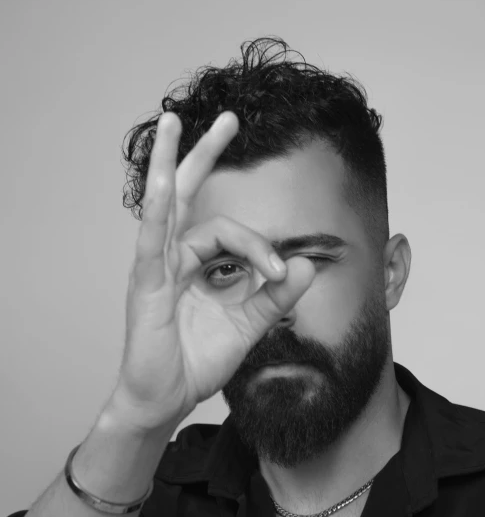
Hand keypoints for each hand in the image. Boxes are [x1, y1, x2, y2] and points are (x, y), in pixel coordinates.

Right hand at [109, 111, 315, 431]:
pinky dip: (156, 212)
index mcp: (196, 264)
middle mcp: (173, 257)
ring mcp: (155, 267)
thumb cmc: (198, 360)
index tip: (281, 274)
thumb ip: (275, 293)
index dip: (260, 247)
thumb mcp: (249, 323)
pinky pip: (151, 241)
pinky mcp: (145, 284)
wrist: (168, 397)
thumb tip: (307, 264)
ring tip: (171, 122)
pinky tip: (161, 184)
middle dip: (205, 154)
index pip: (229, 233)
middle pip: (187, 194)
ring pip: (165, 205)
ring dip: (168, 163)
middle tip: (229, 119)